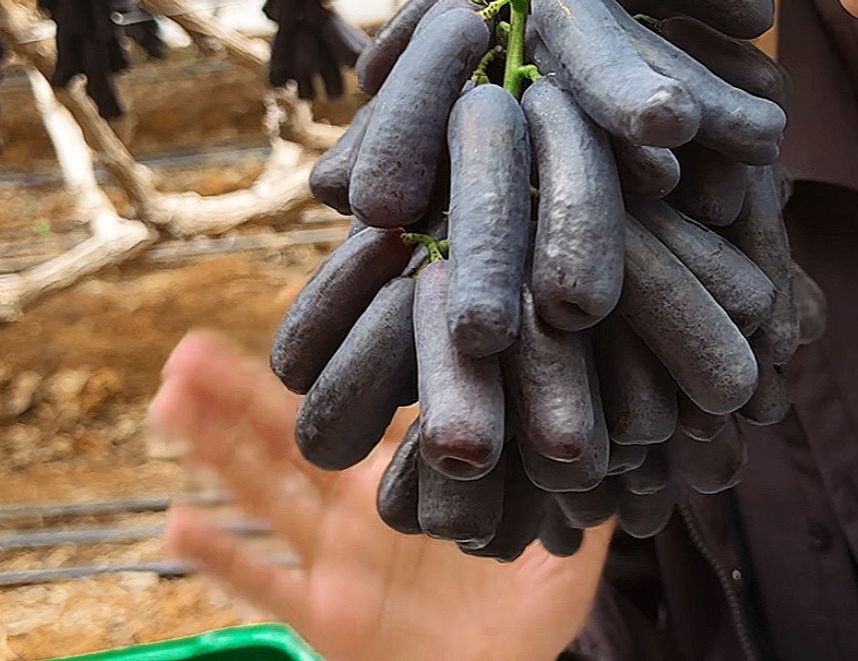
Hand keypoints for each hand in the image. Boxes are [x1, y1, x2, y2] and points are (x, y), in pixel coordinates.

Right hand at [149, 332, 611, 660]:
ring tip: (172, 396)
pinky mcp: (320, 614)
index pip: (375, 405)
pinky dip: (219, 556)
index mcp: (415, 479)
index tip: (314, 306)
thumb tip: (618, 414)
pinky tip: (175, 522)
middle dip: (244, 392)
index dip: (343, 359)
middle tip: (195, 343)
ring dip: (216, 447)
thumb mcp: (568, 542)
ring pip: (265, 491)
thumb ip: (583, 480)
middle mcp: (363, 508)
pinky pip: (262, 582)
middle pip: (295, 438)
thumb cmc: (529, 618)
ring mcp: (335, 559)